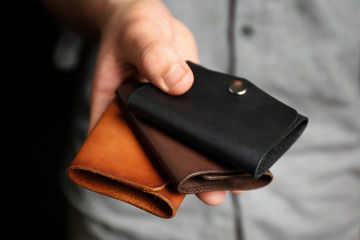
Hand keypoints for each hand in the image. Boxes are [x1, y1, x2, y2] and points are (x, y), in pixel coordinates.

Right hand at [88, 0, 243, 204]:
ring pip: (182, 141)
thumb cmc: (131, 26)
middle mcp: (139, 117)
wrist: (148, 19)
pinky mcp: (185, 101)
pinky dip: (214, 133)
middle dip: (185, 174)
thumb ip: (153, 56)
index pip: (124, 151)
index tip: (169, 190)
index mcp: (114, 109)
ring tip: (233, 178)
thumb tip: (180, 84)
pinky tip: (235, 145)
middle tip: (212, 193)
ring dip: (205, 158)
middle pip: (159, 154)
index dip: (144, 175)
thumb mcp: (137, 36)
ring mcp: (163, 112)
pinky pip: (200, 121)